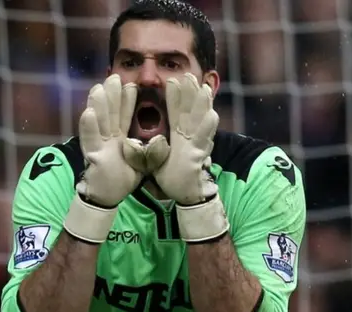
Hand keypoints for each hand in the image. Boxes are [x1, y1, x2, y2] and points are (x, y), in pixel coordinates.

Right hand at [64, 74, 144, 242]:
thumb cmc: (123, 178)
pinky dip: (88, 127)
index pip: (124, 115)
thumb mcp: (141, 159)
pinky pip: (90, 140)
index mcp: (118, 138)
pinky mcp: (93, 156)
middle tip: (114, 77)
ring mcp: (98, 145)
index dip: (127, 100)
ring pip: (98, 122)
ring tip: (99, 87)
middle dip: (112, 95)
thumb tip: (161, 138)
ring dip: (99, 105)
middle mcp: (106, 138)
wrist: (109, 197)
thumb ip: (148, 148)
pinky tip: (88, 112)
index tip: (130, 84)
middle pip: (110, 113)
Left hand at [147, 73, 218, 204]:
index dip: (175, 97)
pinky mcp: (197, 158)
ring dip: (202, 106)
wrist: (182, 196)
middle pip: (190, 112)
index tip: (173, 81)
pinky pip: (203, 141)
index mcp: (179, 136)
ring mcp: (196, 147)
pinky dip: (207, 128)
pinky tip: (212, 115)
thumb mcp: (157, 157)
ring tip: (203, 89)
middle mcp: (189, 138)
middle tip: (189, 75)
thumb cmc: (171, 176)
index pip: (176, 112)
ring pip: (200, 122)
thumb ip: (151, 145)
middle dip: (190, 94)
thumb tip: (139, 136)